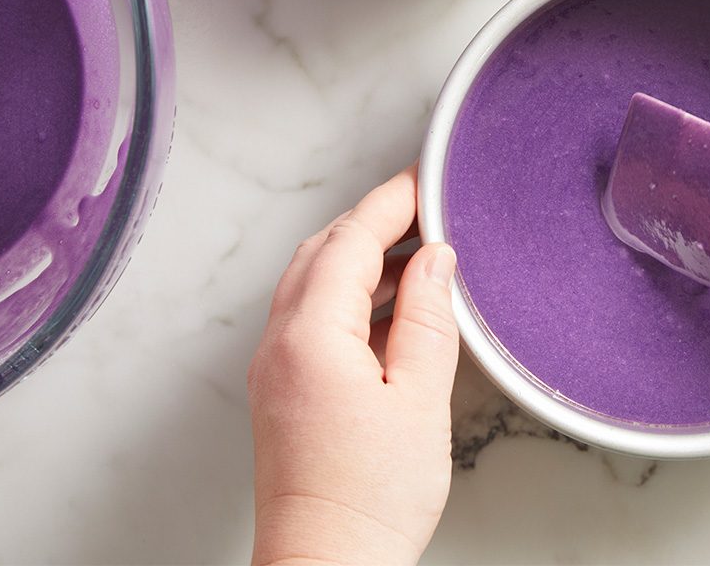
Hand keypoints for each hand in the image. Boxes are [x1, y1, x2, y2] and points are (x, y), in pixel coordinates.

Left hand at [248, 164, 458, 564]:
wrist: (328, 564)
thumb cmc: (369, 499)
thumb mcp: (419, 397)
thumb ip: (427, 317)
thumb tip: (434, 261)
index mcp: (311, 335)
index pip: (350, 240)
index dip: (390, 204)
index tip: (424, 182)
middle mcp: (280, 343)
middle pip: (323, 253)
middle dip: (372, 222)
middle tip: (423, 211)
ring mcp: (275, 367)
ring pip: (313, 283)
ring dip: (361, 257)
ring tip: (416, 255)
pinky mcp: (282, 390)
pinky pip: (311, 317)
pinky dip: (349, 294)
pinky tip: (390, 308)